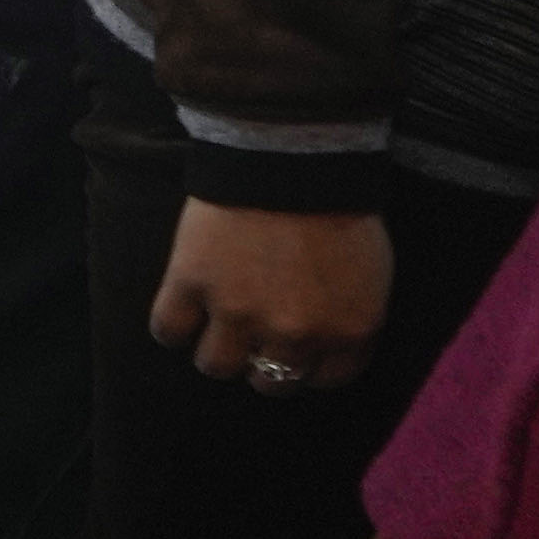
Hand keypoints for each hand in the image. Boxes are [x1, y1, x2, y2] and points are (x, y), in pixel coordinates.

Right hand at [147, 199, 393, 391]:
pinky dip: (171, 325)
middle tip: (255, 334)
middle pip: (270, 383)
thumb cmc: (339, 206)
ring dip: (216, 349)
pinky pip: (168, 330)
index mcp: (348, 330)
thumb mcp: (370, 275)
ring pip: (215, 366)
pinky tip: (182, 308)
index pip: (325, 380)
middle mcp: (295, 333)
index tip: (296, 347)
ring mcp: (239, 312)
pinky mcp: (191, 285)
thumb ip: (348, 318)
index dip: (308, 365)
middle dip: (262, 362)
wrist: (291, 155)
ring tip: (215, 323)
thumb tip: (321, 344)